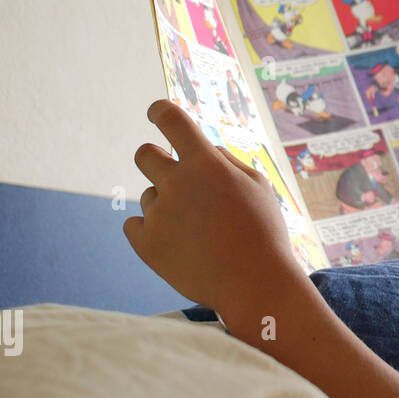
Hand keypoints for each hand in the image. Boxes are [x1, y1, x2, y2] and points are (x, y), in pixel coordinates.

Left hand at [123, 99, 307, 316]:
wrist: (255, 285)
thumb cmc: (263, 233)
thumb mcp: (258, 187)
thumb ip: (226, 161)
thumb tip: (203, 149)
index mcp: (206, 164)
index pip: (170, 120)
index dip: (159, 111)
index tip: (156, 112)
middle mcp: (177, 183)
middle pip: (144, 154)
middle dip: (155, 158)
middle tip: (174, 177)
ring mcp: (158, 214)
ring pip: (149, 196)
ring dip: (167, 205)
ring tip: (199, 232)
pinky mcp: (145, 244)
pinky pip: (135, 225)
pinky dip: (152, 230)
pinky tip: (179, 244)